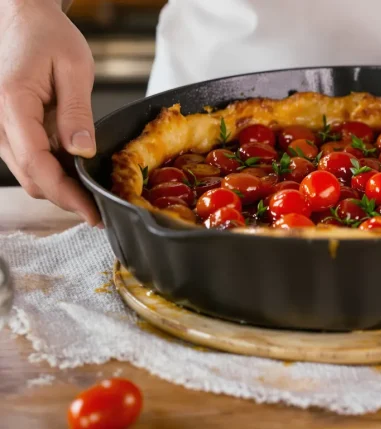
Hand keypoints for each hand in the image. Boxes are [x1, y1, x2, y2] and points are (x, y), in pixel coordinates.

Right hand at [0, 0, 100, 224]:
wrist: (21, 17)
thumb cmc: (46, 34)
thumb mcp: (74, 68)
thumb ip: (77, 112)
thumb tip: (82, 151)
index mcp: (13, 104)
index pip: (36, 163)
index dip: (66, 193)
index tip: (91, 211)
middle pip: (31, 177)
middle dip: (66, 197)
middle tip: (100, 208)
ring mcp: (1, 127)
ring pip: (29, 173)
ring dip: (60, 186)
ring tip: (94, 192)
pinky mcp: (10, 129)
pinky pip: (31, 159)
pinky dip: (54, 171)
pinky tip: (79, 170)